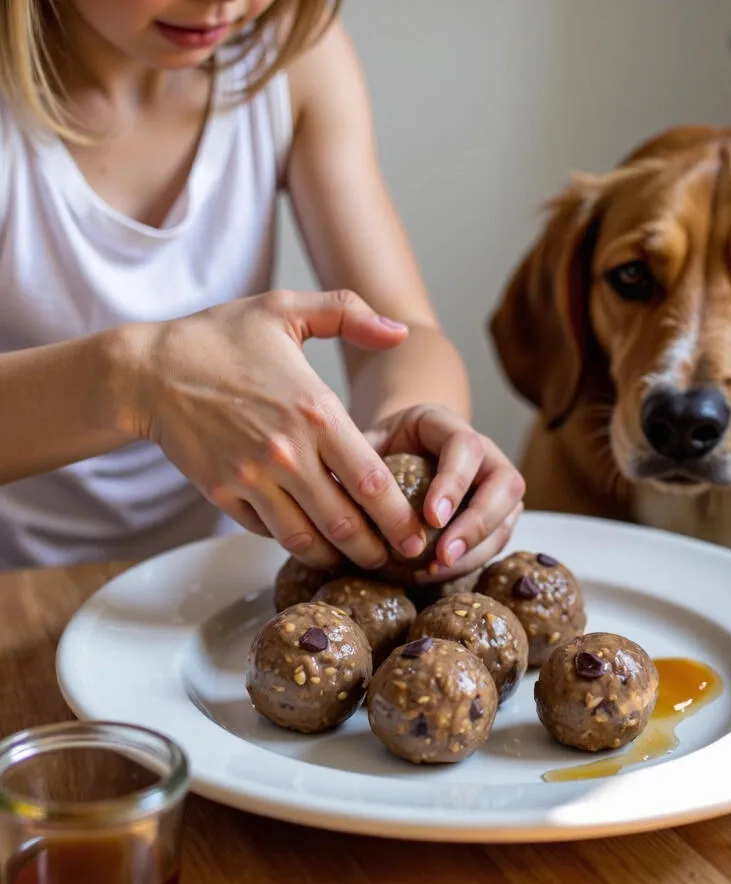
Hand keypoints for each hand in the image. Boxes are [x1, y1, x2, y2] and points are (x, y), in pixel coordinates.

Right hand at [123, 289, 428, 569]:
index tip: (417, 535)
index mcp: (315, 411)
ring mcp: (252, 477)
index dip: (400, 518)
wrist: (147, 370)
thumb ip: (349, 314)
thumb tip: (400, 332)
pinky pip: (268, 531)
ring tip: (356, 560)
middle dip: (377, 550)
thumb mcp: (284, 309)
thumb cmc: (221, 338)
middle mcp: (287, 452)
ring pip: (306, 539)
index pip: (372, 481)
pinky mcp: (224, 494)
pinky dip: (293, 540)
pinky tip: (312, 540)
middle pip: (345, 523)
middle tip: (396, 560)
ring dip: (336, 557)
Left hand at [364, 404, 525, 580]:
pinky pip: (495, 542)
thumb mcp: (369, 442)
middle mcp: (485, 454)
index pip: (466, 447)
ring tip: (437, 571)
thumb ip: (360, 459)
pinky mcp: (498, 516)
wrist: (403, 452)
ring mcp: (497, 487)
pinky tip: (436, 574)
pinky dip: (469, 562)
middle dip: (476, 524)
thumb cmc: (383, 448)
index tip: (431, 517)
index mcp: (449, 426)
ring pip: (506, 518)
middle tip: (443, 554)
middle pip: (504, 484)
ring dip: (475, 550)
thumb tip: (336, 491)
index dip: (454, 482)